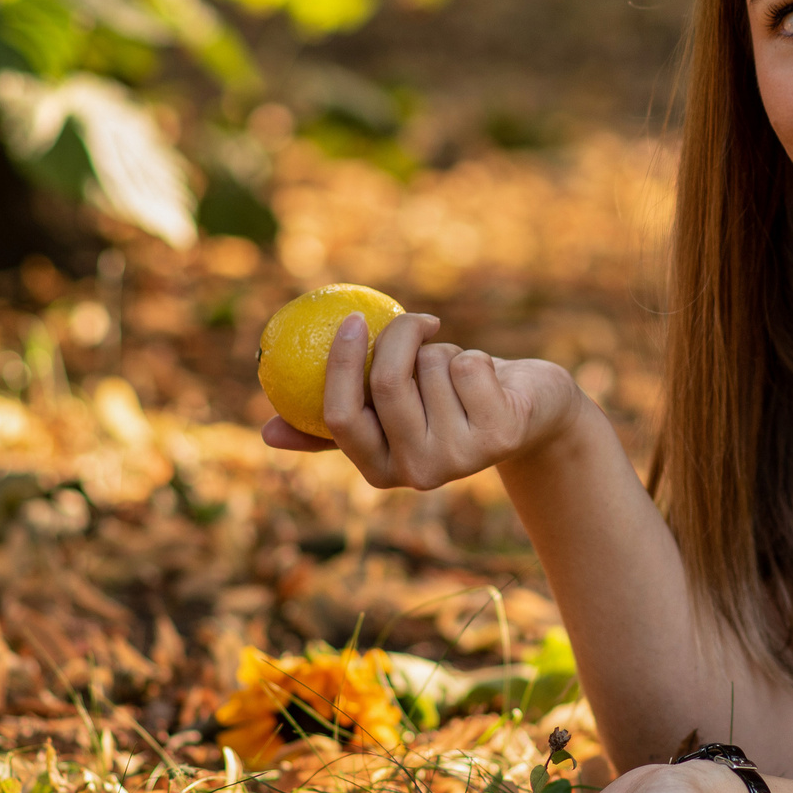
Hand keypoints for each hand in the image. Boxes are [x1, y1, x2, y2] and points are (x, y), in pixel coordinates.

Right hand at [259, 312, 584, 489]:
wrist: (526, 414)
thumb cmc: (444, 404)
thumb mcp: (390, 412)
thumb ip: (339, 417)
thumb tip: (266, 433)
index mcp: (379, 469)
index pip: (341, 417)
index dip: (341, 364)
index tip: (352, 319)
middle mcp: (417, 473)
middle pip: (388, 384)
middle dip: (400, 336)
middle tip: (414, 318)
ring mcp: (461, 459)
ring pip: (431, 368)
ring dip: (444, 352)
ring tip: (458, 373)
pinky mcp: (499, 435)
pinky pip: (468, 366)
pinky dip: (474, 356)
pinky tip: (488, 378)